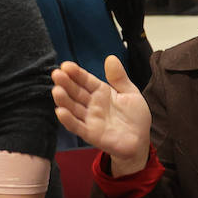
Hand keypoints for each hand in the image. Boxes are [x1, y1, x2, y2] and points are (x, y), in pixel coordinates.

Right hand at [51, 57, 150, 172]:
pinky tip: (60, 112)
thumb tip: (111, 58)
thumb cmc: (135, 116)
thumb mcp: (130, 93)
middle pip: (76, 93)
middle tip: (56, 74)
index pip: (86, 80)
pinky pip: (78, 127)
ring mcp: (90, 119)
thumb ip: (119, 78)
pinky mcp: (91, 134)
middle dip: (66, 83)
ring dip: (64, 100)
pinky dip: (69, 120)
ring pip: (73, 108)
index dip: (76, 73)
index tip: (66, 65)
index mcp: (101, 92)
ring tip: (56, 90)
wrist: (141, 140)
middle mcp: (92, 105)